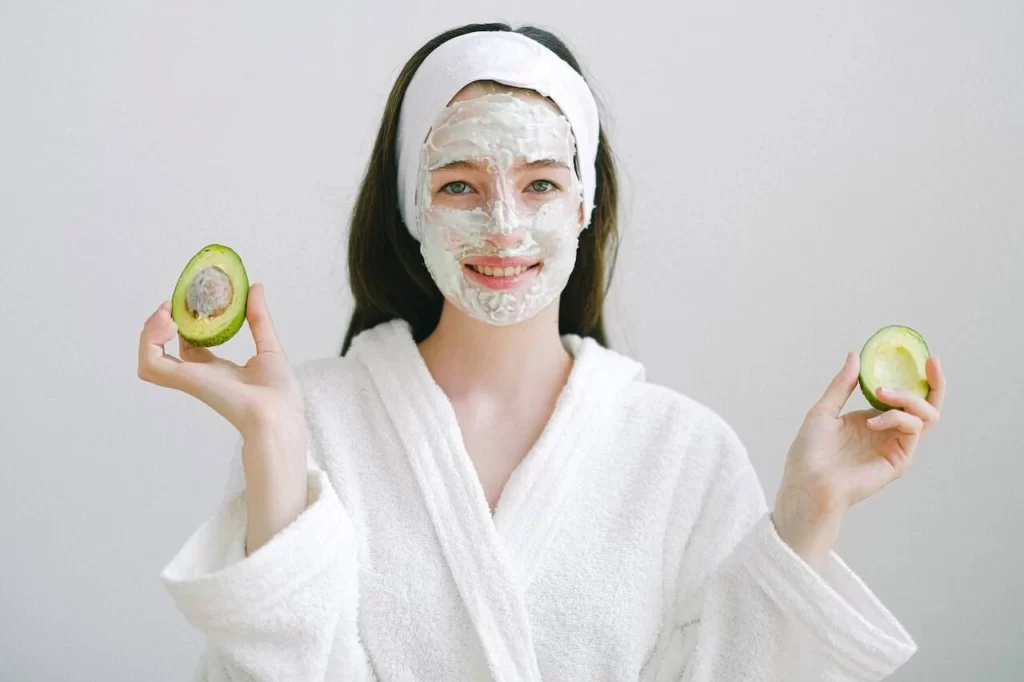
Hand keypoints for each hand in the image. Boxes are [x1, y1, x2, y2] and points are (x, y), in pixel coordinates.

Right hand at [137, 283, 304, 439]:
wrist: (278, 414)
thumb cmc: (279, 394)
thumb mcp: (269, 346)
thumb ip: (259, 318)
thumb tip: (256, 287)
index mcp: (217, 370)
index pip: (189, 345)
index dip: (183, 323)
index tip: (187, 302)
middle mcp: (199, 375)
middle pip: (162, 350)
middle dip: (158, 325)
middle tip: (170, 307)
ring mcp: (189, 378)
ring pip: (149, 357)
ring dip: (149, 332)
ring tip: (167, 315)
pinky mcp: (185, 380)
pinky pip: (151, 363)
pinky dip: (150, 342)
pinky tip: (170, 325)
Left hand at [773, 351, 946, 566]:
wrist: (807, 483)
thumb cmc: (809, 453)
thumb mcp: (824, 411)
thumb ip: (841, 385)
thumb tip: (854, 355)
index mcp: (872, 419)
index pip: (903, 396)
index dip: (917, 377)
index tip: (924, 357)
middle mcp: (888, 432)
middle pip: (927, 406)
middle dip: (935, 382)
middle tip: (931, 363)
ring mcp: (896, 446)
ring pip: (926, 415)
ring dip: (908, 397)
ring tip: (881, 391)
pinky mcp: (899, 459)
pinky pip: (912, 429)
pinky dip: (896, 417)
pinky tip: (872, 422)